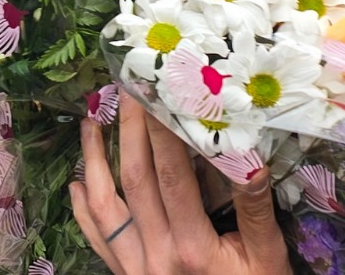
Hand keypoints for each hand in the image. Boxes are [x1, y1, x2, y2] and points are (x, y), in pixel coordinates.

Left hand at [69, 96, 289, 274]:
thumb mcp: (267, 258)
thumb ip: (254, 210)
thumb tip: (248, 160)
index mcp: (192, 247)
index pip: (171, 175)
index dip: (160, 130)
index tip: (156, 90)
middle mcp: (156, 255)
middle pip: (135, 180)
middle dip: (129, 130)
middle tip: (126, 89)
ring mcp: (136, 268)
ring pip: (105, 205)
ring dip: (93, 161)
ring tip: (90, 123)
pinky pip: (98, 239)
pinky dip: (84, 209)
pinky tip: (77, 184)